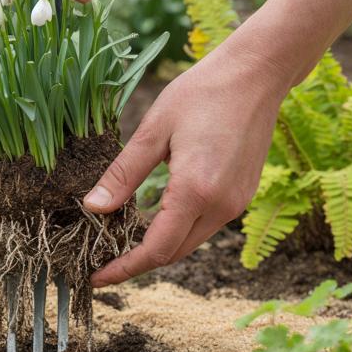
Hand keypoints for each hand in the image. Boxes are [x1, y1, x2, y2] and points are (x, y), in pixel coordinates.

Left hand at [84, 41, 293, 285]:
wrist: (257, 73)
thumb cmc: (203, 92)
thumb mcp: (153, 129)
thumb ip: (123, 173)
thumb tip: (93, 207)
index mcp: (196, 191)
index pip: (156, 250)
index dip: (124, 268)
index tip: (95, 277)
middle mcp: (222, 205)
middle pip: (174, 253)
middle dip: (136, 263)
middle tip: (99, 261)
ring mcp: (237, 202)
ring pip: (190, 241)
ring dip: (157, 247)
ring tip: (119, 242)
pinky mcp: (242, 194)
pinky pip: (204, 225)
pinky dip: (176, 229)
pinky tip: (152, 219)